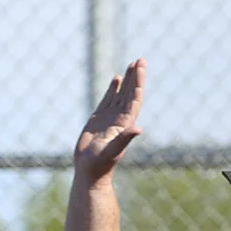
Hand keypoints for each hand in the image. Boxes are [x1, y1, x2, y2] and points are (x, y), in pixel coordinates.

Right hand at [74, 58, 145, 181]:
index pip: (134, 98)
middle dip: (136, 76)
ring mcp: (110, 118)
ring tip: (132, 65)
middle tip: (140, 59)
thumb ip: (125, 139)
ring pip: (120, 94)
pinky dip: (112, 89)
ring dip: (127, 80)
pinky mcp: (99, 119)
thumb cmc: (101, 163)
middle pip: (130, 92)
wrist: (89, 170)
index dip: (138, 82)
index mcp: (125, 123)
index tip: (140, 67)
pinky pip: (108, 99)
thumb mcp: (114, 150)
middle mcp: (120, 118)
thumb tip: (138, 129)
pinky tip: (116, 79)